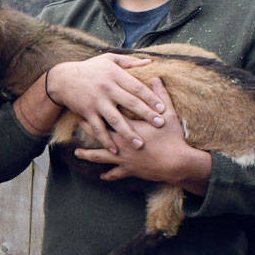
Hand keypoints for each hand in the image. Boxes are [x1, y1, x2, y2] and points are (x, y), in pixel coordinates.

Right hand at [43, 54, 166, 152]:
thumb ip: (130, 61)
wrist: (62, 78)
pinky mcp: (86, 112)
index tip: (162, 108)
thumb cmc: (89, 68)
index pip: (137, 87)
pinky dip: (105, 140)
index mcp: (115, 75)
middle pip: (130, 103)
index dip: (151, 98)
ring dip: (128, 133)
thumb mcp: (109, 59)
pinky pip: (98, 128)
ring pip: (115, 120)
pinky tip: (114, 149)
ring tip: (139, 144)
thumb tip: (150, 62)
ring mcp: (96, 102)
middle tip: (159, 124)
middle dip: (146, 115)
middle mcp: (107, 88)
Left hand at [73, 78, 211, 193]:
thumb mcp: (168, 114)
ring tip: (77, 152)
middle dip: (87, 126)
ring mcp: (123, 158)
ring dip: (88, 154)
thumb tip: (157, 78)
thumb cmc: (173, 137)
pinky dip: (108, 175)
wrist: (176, 163)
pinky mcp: (129, 170)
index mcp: (129, 127)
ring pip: (100, 156)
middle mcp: (121, 142)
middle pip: (99, 133)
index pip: (110, 114)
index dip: (98, 107)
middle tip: (77, 121)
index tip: (87, 101)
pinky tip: (102, 176)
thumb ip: (160, 95)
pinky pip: (115, 173)